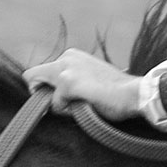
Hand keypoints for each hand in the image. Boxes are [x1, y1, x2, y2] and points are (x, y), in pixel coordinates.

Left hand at [24, 49, 141, 119]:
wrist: (135, 93)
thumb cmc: (116, 92)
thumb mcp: (90, 80)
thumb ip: (71, 83)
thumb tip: (52, 99)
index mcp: (72, 56)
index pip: (41, 71)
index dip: (43, 88)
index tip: (57, 100)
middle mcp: (66, 57)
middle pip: (32, 77)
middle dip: (44, 96)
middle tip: (66, 105)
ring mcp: (66, 69)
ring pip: (41, 92)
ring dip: (56, 104)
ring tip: (79, 106)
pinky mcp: (68, 82)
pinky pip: (55, 104)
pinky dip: (66, 111)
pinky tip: (85, 107)